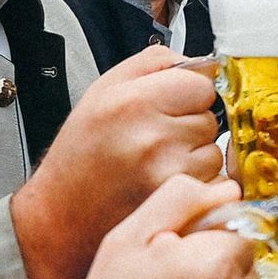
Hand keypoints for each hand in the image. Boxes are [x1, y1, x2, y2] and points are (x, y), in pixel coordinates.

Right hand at [11, 46, 224, 278]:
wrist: (62, 216)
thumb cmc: (82, 154)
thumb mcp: (103, 92)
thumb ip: (154, 65)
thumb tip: (201, 62)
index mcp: (133, 102)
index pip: (201, 83)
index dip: (186, 94)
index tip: (166, 106)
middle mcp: (152, 136)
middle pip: (210, 116)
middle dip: (188, 124)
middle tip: (152, 139)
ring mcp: (168, 171)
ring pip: (214, 150)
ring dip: (194, 155)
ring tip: (155, 163)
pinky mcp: (179, 200)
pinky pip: (214, 180)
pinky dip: (197, 182)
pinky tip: (163, 183)